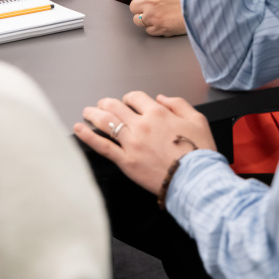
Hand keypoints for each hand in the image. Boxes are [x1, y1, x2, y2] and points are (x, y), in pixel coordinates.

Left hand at [74, 92, 216, 194]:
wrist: (196, 181)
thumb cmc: (199, 154)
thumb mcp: (197, 120)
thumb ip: (178, 104)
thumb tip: (162, 98)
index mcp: (158, 113)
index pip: (135, 97)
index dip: (129, 98)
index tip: (128, 102)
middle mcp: (141, 125)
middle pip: (115, 106)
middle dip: (106, 103)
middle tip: (102, 105)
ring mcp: (132, 143)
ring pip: (106, 122)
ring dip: (93, 114)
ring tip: (87, 112)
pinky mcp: (126, 161)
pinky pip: (102, 146)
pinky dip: (87, 136)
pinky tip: (79, 129)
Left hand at [119, 0, 185, 36]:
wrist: (200, 7)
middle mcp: (151, 1)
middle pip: (132, 6)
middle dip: (142, 6)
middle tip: (156, 4)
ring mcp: (154, 16)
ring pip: (136, 19)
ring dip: (145, 17)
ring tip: (159, 13)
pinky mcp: (159, 28)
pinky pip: (147, 29)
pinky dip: (154, 27)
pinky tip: (164, 20)